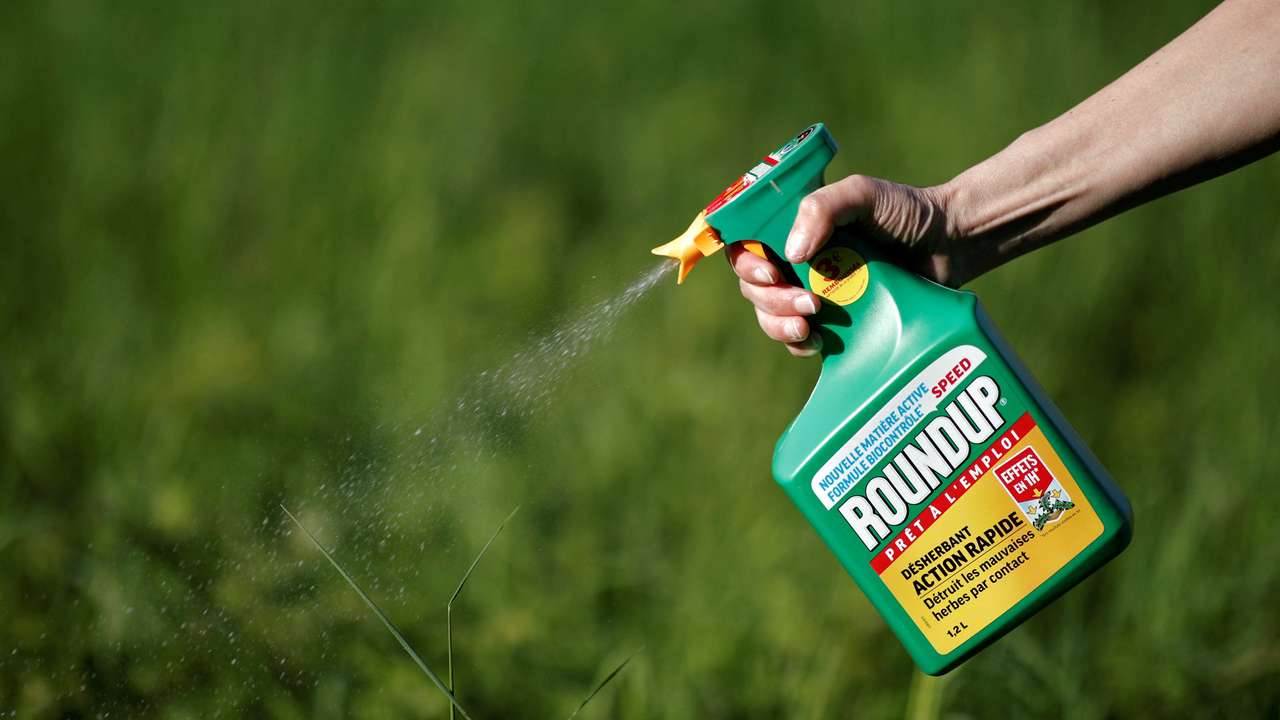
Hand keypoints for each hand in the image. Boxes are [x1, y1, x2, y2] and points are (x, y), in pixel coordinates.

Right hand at [727, 174, 957, 355]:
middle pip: (753, 287)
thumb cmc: (905, 212)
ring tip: (809, 325)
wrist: (950, 245)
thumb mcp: (862, 194)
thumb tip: (791, 254)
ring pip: (769, 316)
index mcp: (793, 229)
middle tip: (808, 302)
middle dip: (770, 299)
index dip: (746, 263)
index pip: (746, 246)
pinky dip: (798, 344)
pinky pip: (798, 341)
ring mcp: (812, 294)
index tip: (769, 273)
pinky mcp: (832, 324)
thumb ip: (822, 209)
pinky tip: (816, 342)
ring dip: (779, 323)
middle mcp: (796, 262)